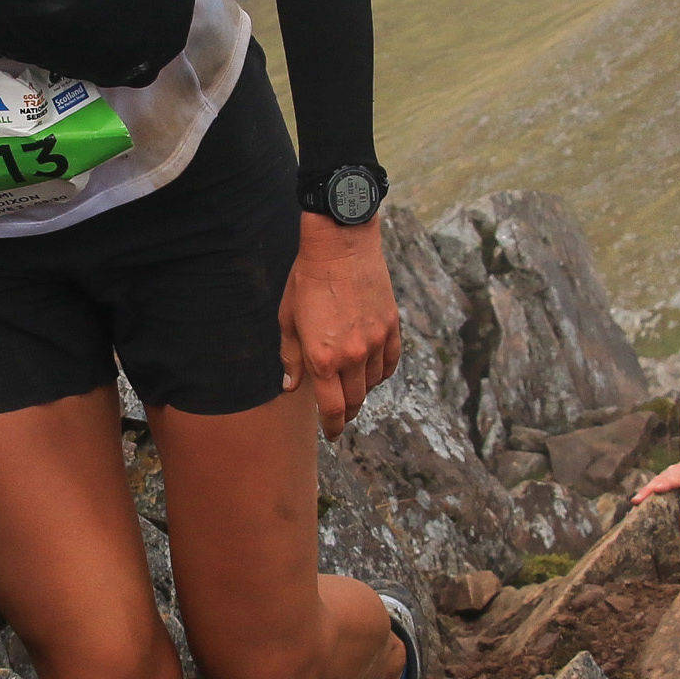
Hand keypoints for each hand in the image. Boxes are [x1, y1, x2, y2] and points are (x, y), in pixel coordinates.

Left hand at [280, 213, 401, 439]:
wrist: (341, 244)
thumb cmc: (307, 279)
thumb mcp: (288, 319)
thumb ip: (291, 358)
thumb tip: (291, 387)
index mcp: (322, 358)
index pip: (332, 408)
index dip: (332, 426)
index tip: (331, 433)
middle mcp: (352, 355)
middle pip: (355, 400)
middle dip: (345, 413)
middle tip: (339, 416)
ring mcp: (375, 341)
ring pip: (373, 383)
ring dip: (362, 391)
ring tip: (351, 390)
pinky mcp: (391, 326)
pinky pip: (391, 362)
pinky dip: (381, 372)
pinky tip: (372, 371)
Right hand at [636, 456, 679, 529]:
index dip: (668, 483)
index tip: (657, 489)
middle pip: (663, 479)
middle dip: (649, 489)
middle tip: (637, 501)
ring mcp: (669, 471)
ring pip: (656, 480)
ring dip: (645, 491)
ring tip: (635, 503)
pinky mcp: (663, 477)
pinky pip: (654, 484)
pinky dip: (645, 492)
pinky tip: (637, 502)